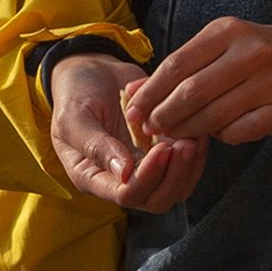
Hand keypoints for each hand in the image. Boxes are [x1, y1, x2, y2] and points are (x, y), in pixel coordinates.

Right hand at [47, 55, 203, 211]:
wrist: (92, 71)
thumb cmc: (74, 94)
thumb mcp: (73, 117)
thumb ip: (95, 145)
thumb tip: (125, 173)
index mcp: (93, 177)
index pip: (127, 194)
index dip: (148, 177)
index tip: (161, 148)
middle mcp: (121, 180)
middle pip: (157, 199)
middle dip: (175, 175)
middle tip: (184, 145)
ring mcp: (144, 167)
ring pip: (177, 188)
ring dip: (189, 167)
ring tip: (193, 138)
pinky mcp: (162, 152)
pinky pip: (186, 166)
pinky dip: (196, 154)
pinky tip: (198, 133)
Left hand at [130, 14, 271, 146]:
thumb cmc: (255, 50)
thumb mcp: (221, 43)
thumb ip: (181, 66)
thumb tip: (134, 93)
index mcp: (228, 32)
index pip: (177, 64)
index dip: (150, 92)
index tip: (132, 111)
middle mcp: (250, 54)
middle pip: (191, 93)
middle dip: (163, 115)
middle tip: (150, 129)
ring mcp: (269, 84)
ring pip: (212, 117)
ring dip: (186, 130)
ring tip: (173, 135)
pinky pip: (237, 132)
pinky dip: (219, 136)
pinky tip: (212, 132)